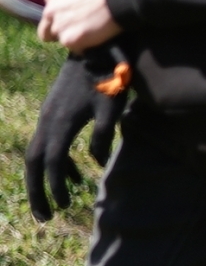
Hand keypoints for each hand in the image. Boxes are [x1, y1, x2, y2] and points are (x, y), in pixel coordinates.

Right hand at [25, 53, 126, 222]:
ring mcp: (48, 115)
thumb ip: (103, 135)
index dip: (53, 187)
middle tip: (45, 218)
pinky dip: (58, 163)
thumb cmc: (110, 75)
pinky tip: (76, 176)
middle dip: (37, 192)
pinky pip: (50, 143)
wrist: (97, 46)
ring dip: (45, 180)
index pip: (50, 162)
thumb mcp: (112, 106)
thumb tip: (96, 162)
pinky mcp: (55, 112)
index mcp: (60, 122)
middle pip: (33, 162)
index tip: (62, 207)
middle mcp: (47, 120)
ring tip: (59, 204)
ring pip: (38, 154)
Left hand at [36, 0, 119, 52]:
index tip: (74, 18)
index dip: (62, 17)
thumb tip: (76, 5)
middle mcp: (50, 10)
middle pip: (48, 29)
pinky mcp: (69, 40)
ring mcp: (58, 26)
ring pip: (61, 40)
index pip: (49, 13)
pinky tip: (96, 38)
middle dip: (61, 31)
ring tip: (91, 33)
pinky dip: (84, 47)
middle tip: (79, 30)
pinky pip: (74, 49)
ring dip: (73, 39)